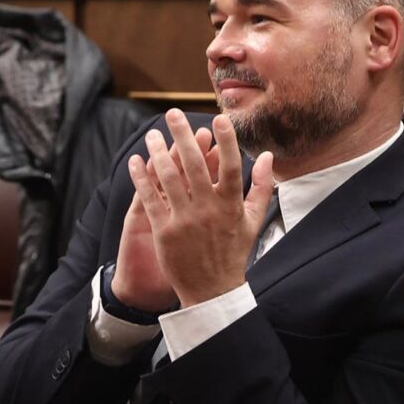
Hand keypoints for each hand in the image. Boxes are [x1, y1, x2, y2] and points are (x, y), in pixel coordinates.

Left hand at [130, 109, 273, 307]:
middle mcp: (207, 209)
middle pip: (194, 164)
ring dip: (159, 152)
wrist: (212, 290)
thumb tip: (268, 157)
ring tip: (152, 134)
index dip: (225, 141)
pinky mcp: (164, 231)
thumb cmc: (233, 253)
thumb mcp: (254, 221)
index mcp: (230, 204)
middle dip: (183, 136)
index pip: (229, 166)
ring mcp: (184, 220)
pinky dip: (141, 178)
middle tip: (173, 114)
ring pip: (169, 178)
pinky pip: (150, 198)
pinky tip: (135, 161)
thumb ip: (261, 187)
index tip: (218, 119)